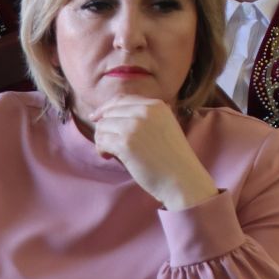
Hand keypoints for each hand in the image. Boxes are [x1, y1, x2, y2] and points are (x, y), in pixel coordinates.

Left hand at [92, 96, 218, 209]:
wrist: (182, 179)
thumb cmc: (172, 158)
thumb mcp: (164, 126)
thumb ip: (146, 116)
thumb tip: (114, 112)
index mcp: (156, 105)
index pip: (121, 99)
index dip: (106, 109)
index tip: (96, 118)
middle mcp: (145, 111)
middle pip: (109, 112)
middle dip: (104, 127)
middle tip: (106, 143)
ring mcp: (134, 126)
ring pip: (103, 125)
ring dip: (101, 139)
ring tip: (109, 152)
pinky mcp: (126, 143)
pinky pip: (101, 140)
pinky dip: (101, 149)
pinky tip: (108, 156)